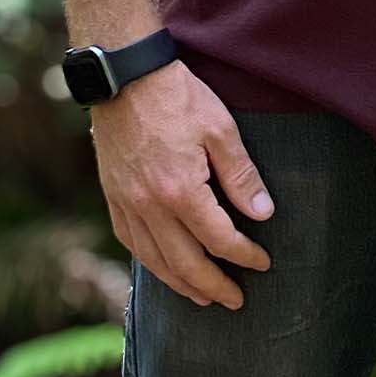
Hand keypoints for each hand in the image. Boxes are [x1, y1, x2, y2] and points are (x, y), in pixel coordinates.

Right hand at [89, 57, 275, 307]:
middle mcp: (149, 206)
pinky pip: (130, 241)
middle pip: (185, 263)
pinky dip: (150, 262)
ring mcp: (126, 203)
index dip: (244, 255)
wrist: (125, 75)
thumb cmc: (177, 97)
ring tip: (202, 297)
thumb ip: (241, 176)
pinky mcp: (112, 195)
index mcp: (180, 191)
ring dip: (181, 284)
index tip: (263, 262)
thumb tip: (264, 214)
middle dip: (213, 286)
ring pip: (154, 260)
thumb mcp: (220, 129)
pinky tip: (163, 267)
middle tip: (235, 301)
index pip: (219, 240)